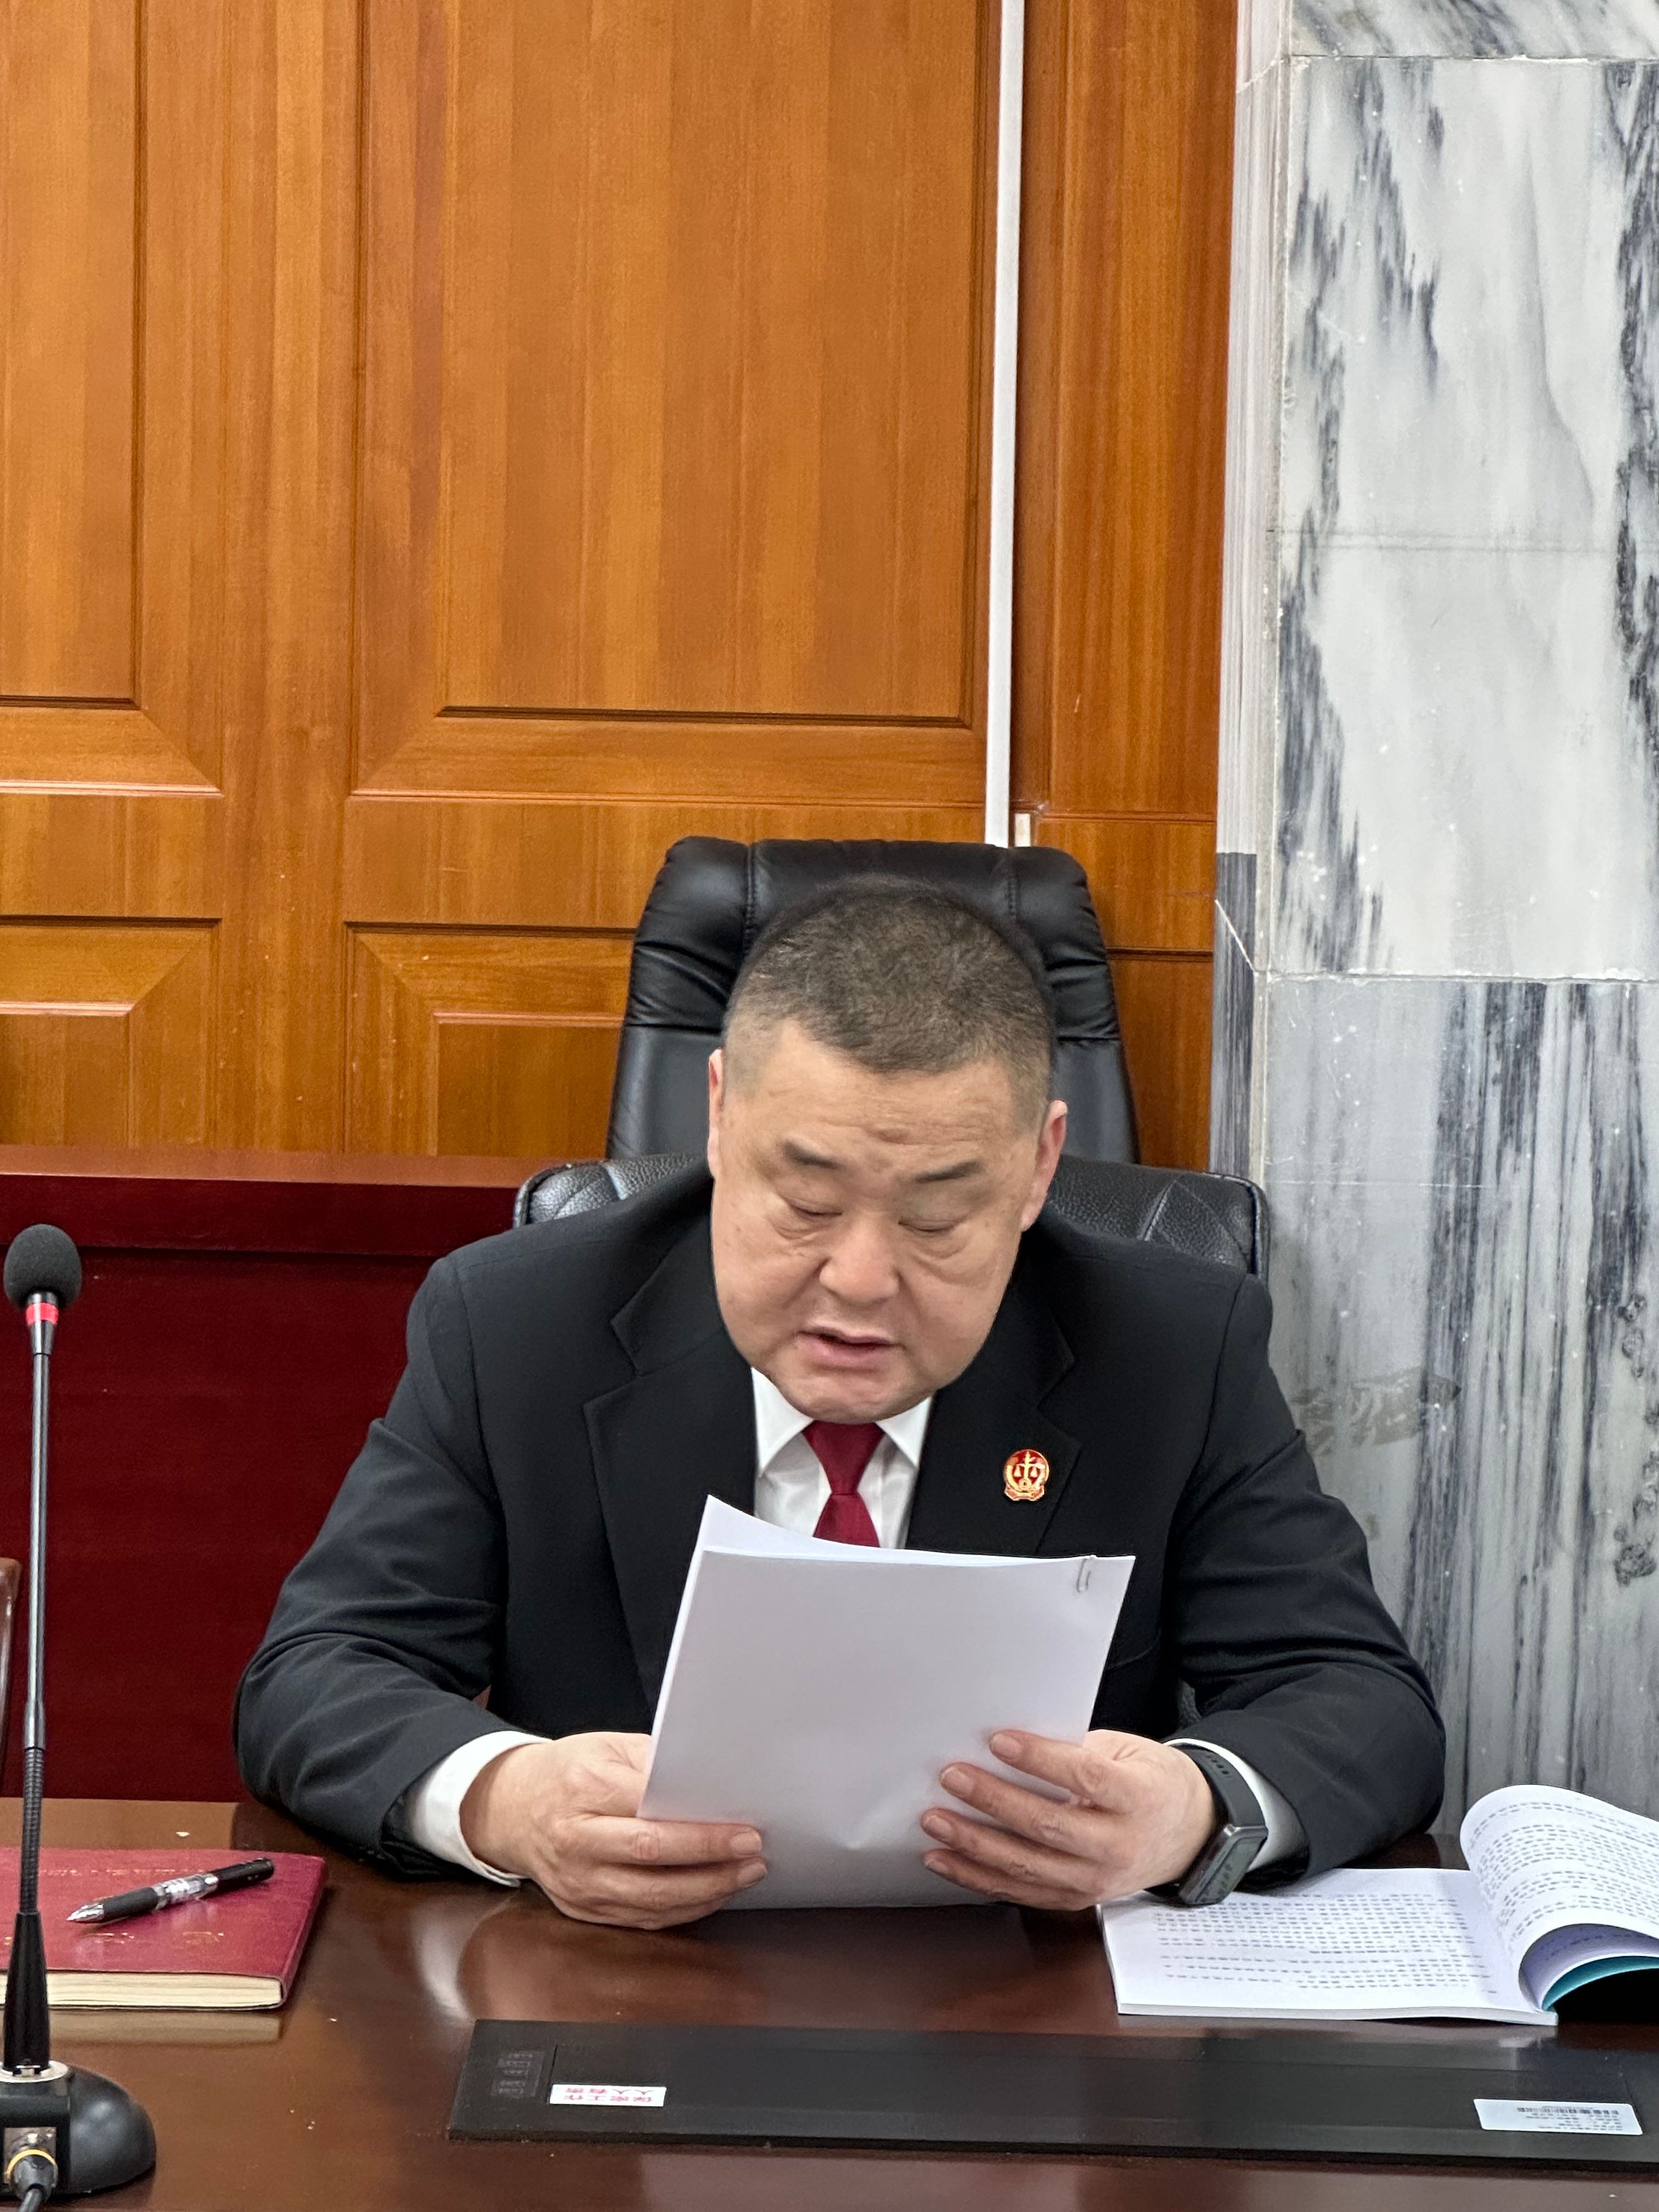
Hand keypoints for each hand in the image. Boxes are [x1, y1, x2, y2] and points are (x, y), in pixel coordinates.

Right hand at [459, 1733, 767, 1928]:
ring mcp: (576, 1882)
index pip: (650, 1814)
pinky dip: (682, 1910)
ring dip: (705, 1892)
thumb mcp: (607, 1747)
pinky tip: (711, 1895)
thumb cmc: (568, 1771)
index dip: (701, 1828)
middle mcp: (575, 1841)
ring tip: (744, 1876)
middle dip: (711, 1862)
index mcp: (582, 1789)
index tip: (744, 1828)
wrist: (510, 1809)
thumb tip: (710, 1785)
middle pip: (651, 1860)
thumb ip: (654, 1764)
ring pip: (649, 1900)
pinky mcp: (581, 1909)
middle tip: (754, 1854)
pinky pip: (640, 1919)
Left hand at [919, 1729, 1216, 1909]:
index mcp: (1137, 1798)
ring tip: (936, 1821)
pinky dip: (979, 1877)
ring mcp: (1096, 1881)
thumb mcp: (1128, 1752)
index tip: (998, 1740)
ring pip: (1027, 1865)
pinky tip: (947, 1859)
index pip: (1084, 1777)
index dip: (1040, 1759)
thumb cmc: (1152, 1783)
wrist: (1188, 1835)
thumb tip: (1012, 1744)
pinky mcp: (1076, 1899)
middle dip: (993, 1801)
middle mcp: (1118, 1846)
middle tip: (953, 1777)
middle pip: (1047, 1825)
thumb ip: (1077, 1749)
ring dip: (974, 1844)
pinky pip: (1021, 1892)